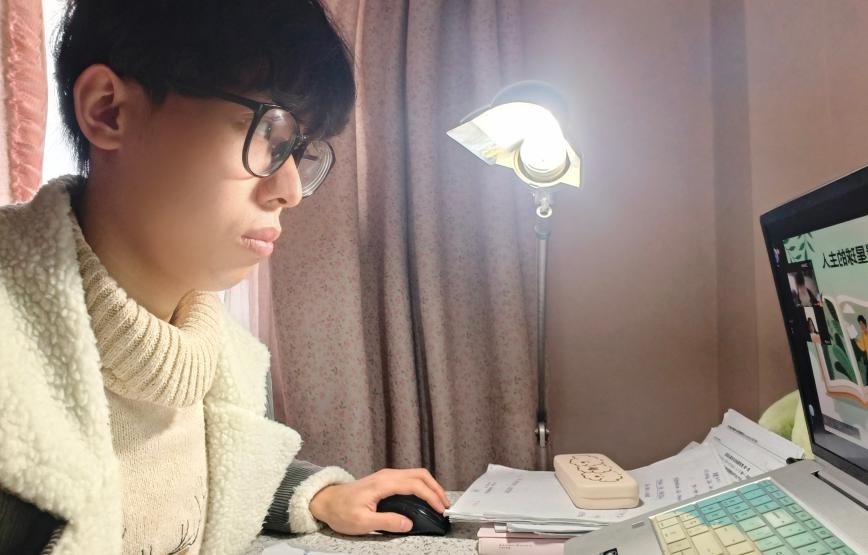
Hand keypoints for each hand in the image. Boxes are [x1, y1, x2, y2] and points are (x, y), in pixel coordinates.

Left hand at [308, 467, 449, 534]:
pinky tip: (425, 498)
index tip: (440, 510)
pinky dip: (422, 486)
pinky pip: (409, 478)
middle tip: (446, 506)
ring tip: (439, 502)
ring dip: (430, 486)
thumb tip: (409, 524)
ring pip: (416, 475)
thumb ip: (387, 522)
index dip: (431, 496)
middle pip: (420, 475)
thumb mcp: (362, 522)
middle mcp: (387, 475)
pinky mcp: (385, 480)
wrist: (325, 501)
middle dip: (436, 489)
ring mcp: (386, 476)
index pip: (415, 485)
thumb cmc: (341, 511)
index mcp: (383, 483)